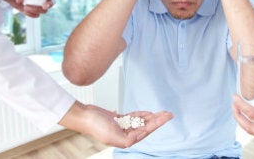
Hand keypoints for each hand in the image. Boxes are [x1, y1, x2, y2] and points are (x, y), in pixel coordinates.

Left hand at [3, 0, 55, 17]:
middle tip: (43, 6)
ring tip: (26, 7)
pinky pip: (37, 15)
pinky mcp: (36, 12)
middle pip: (52, 2)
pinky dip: (32, 14)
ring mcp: (40, 6)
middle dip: (49, 5)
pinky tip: (25, 11)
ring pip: (44, 10)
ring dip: (37, 10)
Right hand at [59, 102, 173, 147]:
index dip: (157, 124)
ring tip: (161, 112)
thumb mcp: (113, 135)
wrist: (85, 116)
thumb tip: (140, 136)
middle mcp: (125, 134)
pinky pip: (133, 117)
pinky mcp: (119, 120)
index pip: (146, 131)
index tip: (166, 118)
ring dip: (151, 117)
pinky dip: (141, 115)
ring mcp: (122, 127)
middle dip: (158, 120)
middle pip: (146, 126)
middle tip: (168, 114)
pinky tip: (148, 113)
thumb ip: (127, 139)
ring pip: (141, 122)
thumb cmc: (95, 126)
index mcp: (126, 140)